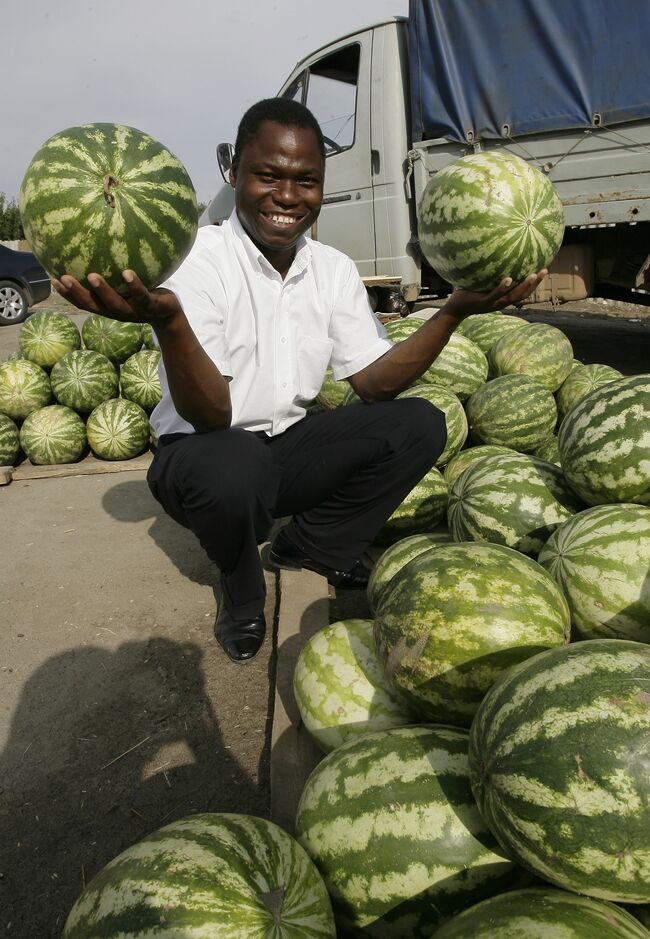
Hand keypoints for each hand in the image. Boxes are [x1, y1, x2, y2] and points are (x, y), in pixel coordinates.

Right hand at [52, 270, 182, 326]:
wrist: (169, 315)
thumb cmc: (142, 296)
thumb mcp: (123, 286)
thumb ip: (110, 273)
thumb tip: (94, 248)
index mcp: (107, 307)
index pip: (84, 302)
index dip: (67, 294)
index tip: (52, 279)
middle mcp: (117, 312)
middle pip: (93, 305)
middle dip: (77, 293)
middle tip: (63, 278)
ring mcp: (134, 311)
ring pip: (115, 304)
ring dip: (103, 291)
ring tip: (92, 276)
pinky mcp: (151, 307)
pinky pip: (142, 296)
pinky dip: (135, 285)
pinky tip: (127, 272)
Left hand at [443, 269, 547, 319]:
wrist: (455, 309)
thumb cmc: (467, 293)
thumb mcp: (481, 282)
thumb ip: (489, 271)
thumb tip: (492, 251)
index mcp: (503, 298)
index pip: (523, 292)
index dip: (535, 284)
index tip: (543, 271)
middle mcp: (501, 303)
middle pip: (523, 295)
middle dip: (535, 284)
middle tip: (545, 270)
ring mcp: (493, 304)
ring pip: (512, 296)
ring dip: (524, 286)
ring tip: (533, 275)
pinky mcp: (483, 303)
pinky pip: (494, 295)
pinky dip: (502, 288)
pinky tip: (509, 279)